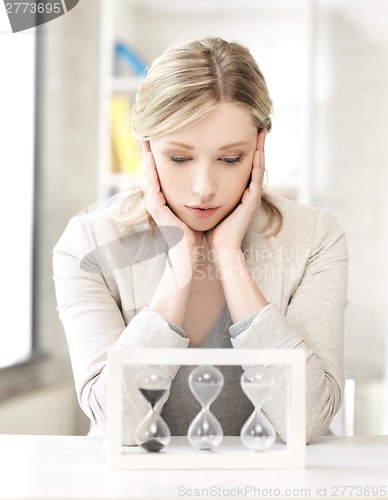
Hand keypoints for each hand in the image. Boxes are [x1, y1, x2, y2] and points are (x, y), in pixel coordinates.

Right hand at [143, 141, 203, 251]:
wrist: (196, 253)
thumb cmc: (201, 233)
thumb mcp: (199, 207)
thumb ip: (199, 193)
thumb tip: (210, 179)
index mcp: (168, 199)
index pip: (163, 172)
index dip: (162, 154)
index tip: (162, 136)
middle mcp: (159, 200)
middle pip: (152, 170)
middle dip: (150, 151)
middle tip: (147, 131)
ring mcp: (155, 205)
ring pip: (148, 175)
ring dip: (145, 156)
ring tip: (145, 138)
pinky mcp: (156, 209)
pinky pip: (152, 185)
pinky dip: (150, 170)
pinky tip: (149, 155)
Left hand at [205, 129, 265, 251]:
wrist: (215, 250)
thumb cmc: (206, 230)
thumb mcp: (201, 204)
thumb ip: (198, 190)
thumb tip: (185, 178)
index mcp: (233, 191)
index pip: (235, 163)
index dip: (236, 147)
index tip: (234, 129)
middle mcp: (244, 191)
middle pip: (250, 161)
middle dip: (252, 143)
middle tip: (252, 122)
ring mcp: (249, 196)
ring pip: (257, 166)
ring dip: (259, 148)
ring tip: (260, 130)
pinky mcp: (251, 202)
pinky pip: (256, 179)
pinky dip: (259, 164)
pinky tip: (258, 150)